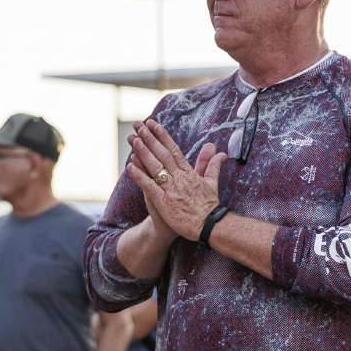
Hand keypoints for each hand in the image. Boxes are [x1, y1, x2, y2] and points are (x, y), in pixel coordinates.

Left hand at [127, 120, 226, 240]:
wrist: (210, 226)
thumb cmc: (209, 207)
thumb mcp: (212, 183)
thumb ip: (212, 165)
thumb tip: (219, 152)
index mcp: (188, 173)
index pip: (173, 150)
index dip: (163, 136)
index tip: (154, 124)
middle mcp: (179, 178)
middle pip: (162, 154)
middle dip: (150, 138)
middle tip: (139, 125)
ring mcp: (171, 189)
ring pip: (155, 167)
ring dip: (143, 152)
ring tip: (134, 139)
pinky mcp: (164, 202)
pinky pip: (149, 186)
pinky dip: (140, 176)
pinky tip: (131, 166)